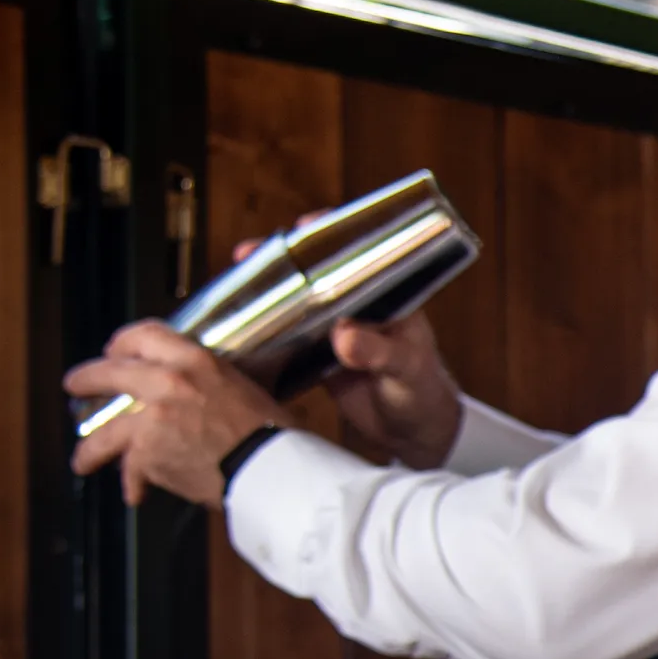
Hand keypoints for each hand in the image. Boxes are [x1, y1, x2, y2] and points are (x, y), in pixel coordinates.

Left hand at [65, 323, 285, 508]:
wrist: (270, 470)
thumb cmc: (272, 433)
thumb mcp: (246, 389)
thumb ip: (215, 386)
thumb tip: (212, 395)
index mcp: (195, 360)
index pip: (145, 335)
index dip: (123, 342)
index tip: (115, 351)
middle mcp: (166, 382)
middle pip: (109, 373)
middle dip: (86, 379)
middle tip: (75, 385)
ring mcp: (151, 419)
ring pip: (105, 433)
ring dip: (91, 449)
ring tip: (83, 460)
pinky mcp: (147, 454)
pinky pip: (132, 470)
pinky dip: (134, 483)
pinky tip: (135, 494)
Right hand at [229, 236, 462, 467]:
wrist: (415, 432)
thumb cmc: (423, 390)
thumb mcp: (405, 367)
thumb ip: (377, 351)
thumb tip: (343, 336)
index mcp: (384, 297)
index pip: (355, 254)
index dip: (328, 236)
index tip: (303, 227)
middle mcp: (354, 307)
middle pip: (313, 274)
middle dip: (281, 262)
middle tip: (249, 256)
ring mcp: (332, 331)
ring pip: (295, 305)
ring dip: (267, 297)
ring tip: (233, 287)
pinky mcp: (315, 359)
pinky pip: (286, 340)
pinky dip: (265, 335)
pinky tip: (237, 331)